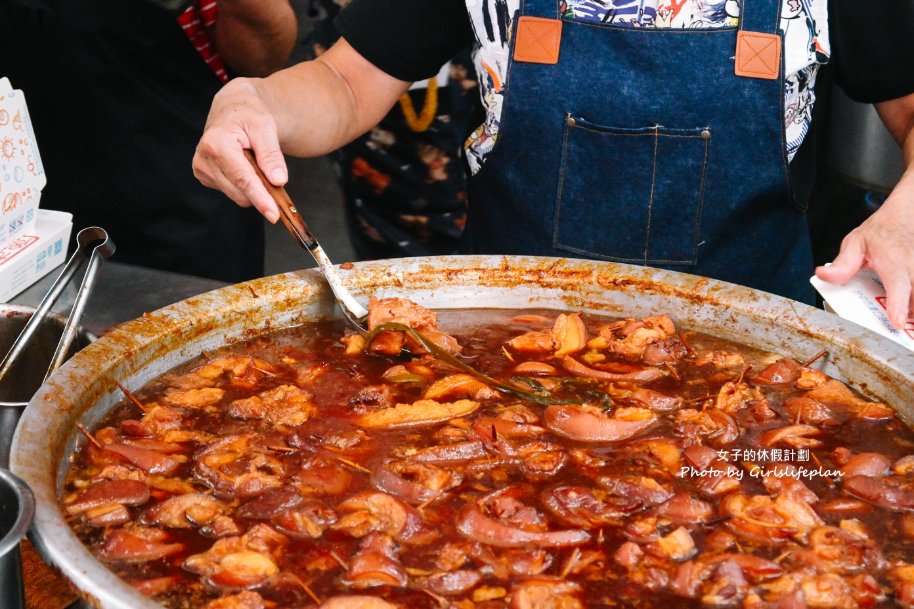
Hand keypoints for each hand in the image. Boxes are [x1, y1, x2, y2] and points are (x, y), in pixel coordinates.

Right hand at [192, 78, 285, 222]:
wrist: (232, 109)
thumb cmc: (249, 114)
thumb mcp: (265, 127)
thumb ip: (271, 154)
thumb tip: (278, 180)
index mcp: (216, 143)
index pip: (243, 179)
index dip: (260, 198)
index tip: (274, 215)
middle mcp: (204, 159)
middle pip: (241, 191)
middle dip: (262, 190)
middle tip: (274, 173)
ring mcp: (201, 170)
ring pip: (238, 195)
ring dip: (253, 186)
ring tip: (254, 161)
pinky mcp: (204, 177)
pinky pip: (233, 191)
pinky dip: (244, 185)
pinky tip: (243, 165)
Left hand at [815, 172, 913, 328]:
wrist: (907, 216)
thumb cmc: (880, 233)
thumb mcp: (856, 242)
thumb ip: (842, 264)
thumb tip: (822, 275)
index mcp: (895, 261)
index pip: (899, 285)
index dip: (899, 305)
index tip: (899, 323)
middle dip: (910, 316)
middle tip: (896, 334)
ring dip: (913, 312)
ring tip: (901, 325)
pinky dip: (913, 305)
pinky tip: (906, 312)